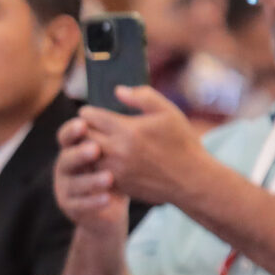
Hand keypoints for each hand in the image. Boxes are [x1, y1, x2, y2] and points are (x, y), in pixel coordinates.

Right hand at [53, 116, 129, 235]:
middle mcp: (66, 166)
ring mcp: (66, 188)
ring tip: (109, 178)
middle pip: (67, 157)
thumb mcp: (119, 149)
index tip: (84, 124)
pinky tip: (108, 198)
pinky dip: (93, 201)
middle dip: (79, 154)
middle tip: (95, 150)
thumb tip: (120, 90)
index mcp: (75, 148)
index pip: (67, 135)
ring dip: (91, 180)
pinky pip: (80, 205)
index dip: (73, 130)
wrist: (108, 212)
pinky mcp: (72, 207)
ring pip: (74, 183)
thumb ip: (118, 123)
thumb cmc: (116, 173)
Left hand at [79, 86, 208, 205]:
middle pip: (82, 136)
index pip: (90, 117)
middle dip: (82, 129)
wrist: (191, 180)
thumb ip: (142, 97)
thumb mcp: (168, 113)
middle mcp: (116, 150)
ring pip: (85, 155)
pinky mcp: (115, 184)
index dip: (87, 112)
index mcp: (127, 130)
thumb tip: (118, 90)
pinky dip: (94, 164)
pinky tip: (103, 158)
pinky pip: (94, 171)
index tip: (89, 112)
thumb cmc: (181, 143)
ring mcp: (114, 170)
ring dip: (86, 147)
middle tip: (88, 126)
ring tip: (94, 141)